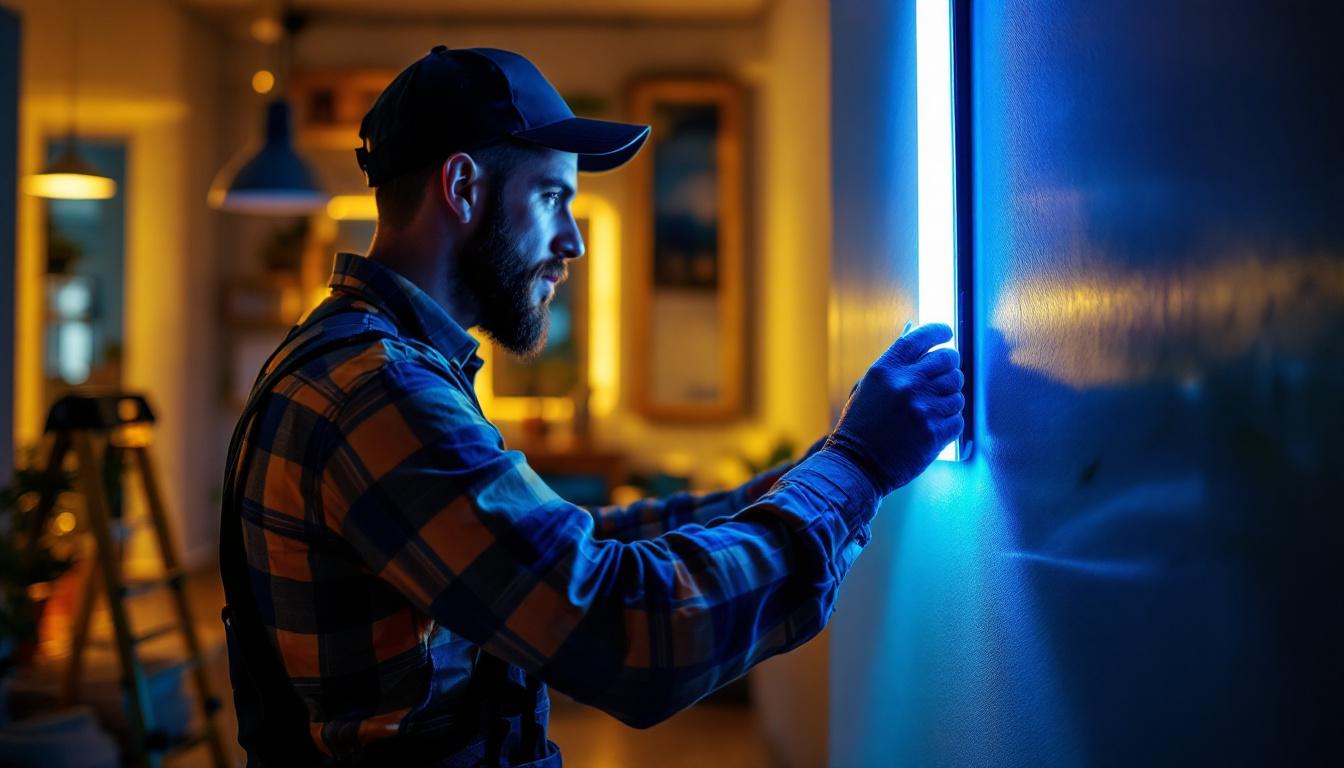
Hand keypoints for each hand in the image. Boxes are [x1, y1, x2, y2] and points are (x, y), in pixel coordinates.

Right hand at [824, 323, 964, 495]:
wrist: (857, 465)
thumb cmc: (861, 425)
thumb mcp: (869, 386)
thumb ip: (894, 362)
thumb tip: (914, 331)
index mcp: (887, 369)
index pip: (921, 337)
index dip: (938, 331)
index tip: (946, 333)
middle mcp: (906, 384)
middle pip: (948, 360)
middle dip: (949, 367)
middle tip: (943, 376)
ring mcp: (923, 409)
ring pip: (957, 392)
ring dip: (948, 399)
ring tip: (931, 410)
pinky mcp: (935, 433)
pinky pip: (958, 419)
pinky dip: (949, 423)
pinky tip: (932, 427)